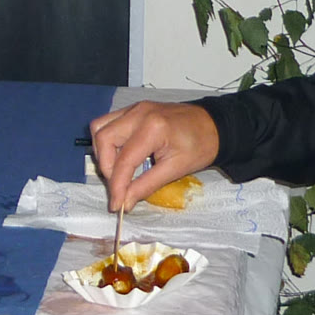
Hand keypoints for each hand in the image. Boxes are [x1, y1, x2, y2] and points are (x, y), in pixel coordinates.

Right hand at [88, 101, 220, 211]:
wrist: (214, 125)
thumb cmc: (200, 147)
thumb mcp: (175, 169)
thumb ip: (146, 185)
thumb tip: (124, 203)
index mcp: (153, 128)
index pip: (124, 160)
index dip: (116, 186)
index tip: (116, 206)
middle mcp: (138, 113)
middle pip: (103, 138)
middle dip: (106, 167)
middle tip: (119, 185)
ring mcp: (134, 108)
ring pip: (100, 127)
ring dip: (103, 152)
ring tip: (118, 170)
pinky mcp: (133, 109)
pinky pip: (108, 123)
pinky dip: (108, 141)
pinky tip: (121, 155)